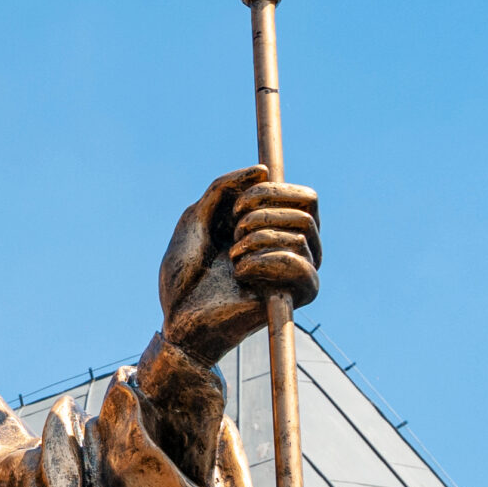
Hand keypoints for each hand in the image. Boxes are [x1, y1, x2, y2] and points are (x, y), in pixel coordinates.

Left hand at [157, 166, 320, 367]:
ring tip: (232, 258)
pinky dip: (264, 262)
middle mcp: (296, 246)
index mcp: (276, 226)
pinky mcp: (297, 296)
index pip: (304, 195)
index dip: (270, 191)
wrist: (179, 316)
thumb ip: (224, 188)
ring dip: (255, 239)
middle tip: (232, 235)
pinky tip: (241, 275)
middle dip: (260, 213)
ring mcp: (299, 271)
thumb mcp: (196, 216)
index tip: (235, 208)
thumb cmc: (186, 272)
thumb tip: (264, 170)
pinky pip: (302, 265)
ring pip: (302, 233)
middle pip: (309, 209)